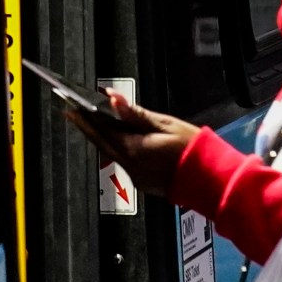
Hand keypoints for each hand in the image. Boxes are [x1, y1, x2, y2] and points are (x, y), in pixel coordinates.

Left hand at [63, 90, 198, 198]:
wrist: (210, 179)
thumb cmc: (193, 150)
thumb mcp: (165, 124)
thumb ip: (135, 114)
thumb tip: (113, 99)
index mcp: (133, 149)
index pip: (101, 130)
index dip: (85, 117)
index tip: (73, 107)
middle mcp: (130, 166)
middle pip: (101, 143)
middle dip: (86, 128)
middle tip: (72, 114)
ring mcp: (136, 177)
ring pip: (113, 154)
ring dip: (103, 139)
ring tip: (93, 123)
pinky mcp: (144, 183)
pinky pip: (125, 163)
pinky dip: (119, 150)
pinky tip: (119, 141)